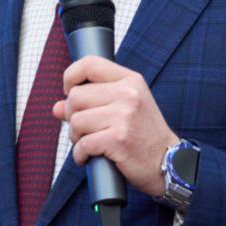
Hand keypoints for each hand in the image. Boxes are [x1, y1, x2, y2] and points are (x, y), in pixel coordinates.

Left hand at [52, 56, 178, 197]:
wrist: (168, 162)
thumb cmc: (144, 134)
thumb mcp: (124, 108)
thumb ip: (92, 102)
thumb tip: (57, 107)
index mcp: (129, 80)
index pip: (89, 63)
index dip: (70, 77)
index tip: (69, 92)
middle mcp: (127, 94)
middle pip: (75, 96)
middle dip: (72, 115)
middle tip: (83, 129)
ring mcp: (124, 116)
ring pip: (76, 120)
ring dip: (76, 137)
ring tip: (88, 143)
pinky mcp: (118, 139)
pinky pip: (83, 144)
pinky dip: (80, 155)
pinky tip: (89, 157)